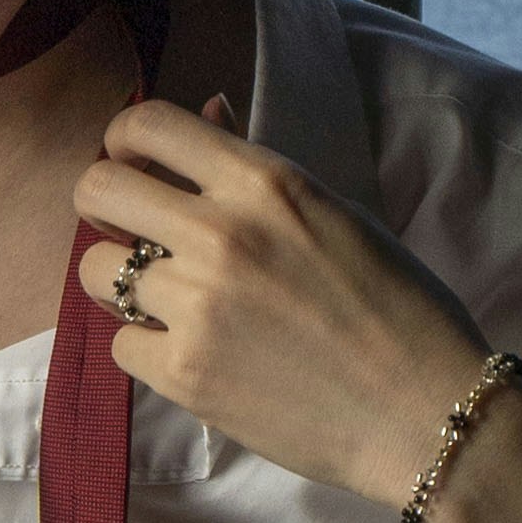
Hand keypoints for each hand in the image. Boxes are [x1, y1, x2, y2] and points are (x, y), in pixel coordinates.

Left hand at [70, 96, 488, 511]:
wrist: (425, 414)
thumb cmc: (399, 309)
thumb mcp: (336, 214)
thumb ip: (258, 164)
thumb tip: (208, 108)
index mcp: (267, 182)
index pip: (149, 124)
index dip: (123, 140)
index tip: (132, 163)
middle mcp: (223, 232)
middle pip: (97, 190)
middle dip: (102, 207)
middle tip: (128, 232)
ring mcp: (198, 304)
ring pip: (96, 271)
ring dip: (121, 283)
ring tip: (165, 301)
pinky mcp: (185, 372)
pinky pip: (120, 343)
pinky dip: (147, 348)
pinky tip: (192, 353)